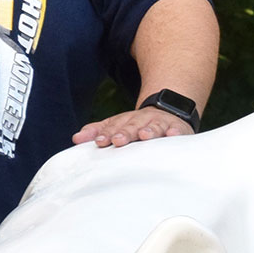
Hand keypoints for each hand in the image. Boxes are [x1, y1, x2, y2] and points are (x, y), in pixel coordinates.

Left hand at [71, 107, 193, 148]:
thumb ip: (98, 131)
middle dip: (126, 133)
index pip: (114, 127)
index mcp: (125, 121)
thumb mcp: (117, 126)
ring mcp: (160, 123)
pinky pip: (177, 130)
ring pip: (154, 126)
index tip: (100, 141)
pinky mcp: (177, 128)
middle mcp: (142, 120)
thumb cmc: (137, 126)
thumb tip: (75, 138)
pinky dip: (175, 132)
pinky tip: (172, 134)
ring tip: (145, 136)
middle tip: (118, 140)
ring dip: (149, 131)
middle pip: (132, 126)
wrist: (167, 111)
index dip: (107, 133)